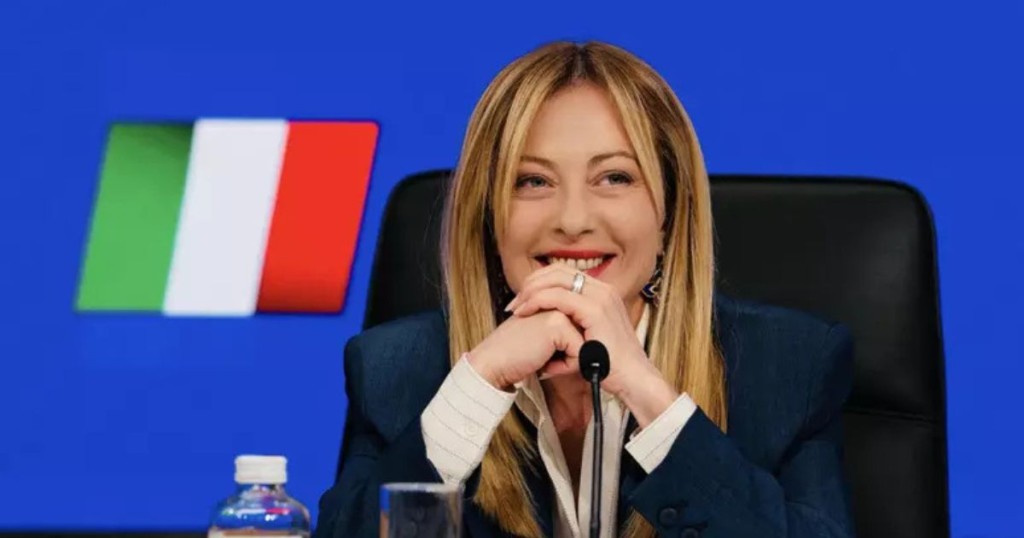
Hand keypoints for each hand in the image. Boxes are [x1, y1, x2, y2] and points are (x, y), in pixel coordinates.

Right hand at [467, 309, 585, 390]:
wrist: (494, 364)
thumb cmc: (517, 355)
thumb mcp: (545, 338)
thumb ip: (565, 331)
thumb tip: (592, 342)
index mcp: (555, 301)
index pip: (582, 330)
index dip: (571, 350)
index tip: (549, 357)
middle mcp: (558, 301)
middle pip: (586, 337)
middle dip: (572, 354)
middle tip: (545, 359)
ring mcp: (558, 309)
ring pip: (586, 344)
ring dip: (568, 360)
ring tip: (544, 361)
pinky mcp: (558, 323)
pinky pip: (580, 353)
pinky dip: (565, 366)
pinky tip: (544, 365)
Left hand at [505, 264, 677, 425]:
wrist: (632, 380)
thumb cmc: (611, 365)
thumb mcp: (589, 337)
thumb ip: (574, 323)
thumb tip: (551, 321)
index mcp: (603, 292)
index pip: (565, 272)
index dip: (540, 281)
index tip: (523, 299)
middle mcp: (603, 289)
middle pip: (558, 271)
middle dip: (532, 284)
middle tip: (515, 303)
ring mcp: (601, 298)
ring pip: (555, 280)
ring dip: (530, 292)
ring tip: (516, 309)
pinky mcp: (595, 311)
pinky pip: (557, 297)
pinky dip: (537, 302)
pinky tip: (525, 313)